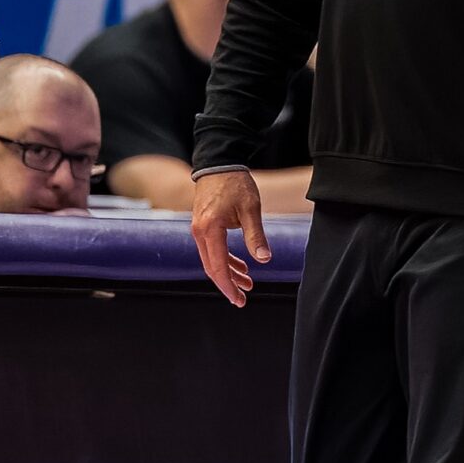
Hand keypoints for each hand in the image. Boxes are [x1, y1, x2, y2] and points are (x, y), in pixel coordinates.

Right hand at [191, 169, 269, 306]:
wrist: (219, 163)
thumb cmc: (235, 183)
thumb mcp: (251, 209)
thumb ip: (256, 236)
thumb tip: (264, 259)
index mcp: (210, 229)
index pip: (217, 266)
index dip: (228, 286)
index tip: (239, 300)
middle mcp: (200, 232)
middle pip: (211, 267)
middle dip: (228, 284)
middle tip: (242, 299)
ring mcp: (199, 229)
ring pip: (212, 259)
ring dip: (229, 273)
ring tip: (248, 283)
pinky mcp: (203, 225)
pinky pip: (212, 249)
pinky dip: (225, 259)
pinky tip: (241, 266)